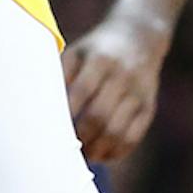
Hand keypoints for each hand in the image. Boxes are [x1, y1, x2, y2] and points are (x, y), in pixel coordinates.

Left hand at [66, 13, 167, 163]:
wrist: (140, 37)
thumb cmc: (98, 50)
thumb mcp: (78, 51)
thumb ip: (63, 75)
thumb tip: (44, 107)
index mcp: (101, 60)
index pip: (82, 90)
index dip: (67, 113)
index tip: (52, 128)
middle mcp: (123, 77)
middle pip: (100, 116)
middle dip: (81, 137)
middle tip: (66, 149)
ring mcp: (138, 94)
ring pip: (118, 132)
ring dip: (98, 149)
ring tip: (83, 155)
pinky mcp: (148, 108)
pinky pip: (133, 138)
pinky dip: (116, 152)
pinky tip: (102, 154)